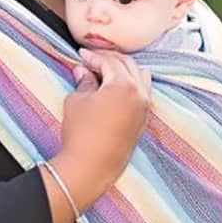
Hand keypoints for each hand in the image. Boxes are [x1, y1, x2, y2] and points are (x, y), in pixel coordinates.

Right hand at [55, 49, 151, 207]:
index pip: (109, 62)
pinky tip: (117, 87)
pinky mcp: (143, 121)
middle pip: (128, 65)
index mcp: (124, 85)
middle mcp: (140, 94)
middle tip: (93, 59)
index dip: (93, 56)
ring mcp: (144, 108)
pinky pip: (142, 93)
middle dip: (109, 59)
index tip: (81, 54)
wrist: (91, 167)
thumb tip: (84, 71)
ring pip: (140, 77)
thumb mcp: (77, 101)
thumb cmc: (81, 133)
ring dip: (124, 70)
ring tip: (106, 71)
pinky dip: (131, 84)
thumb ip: (84, 82)